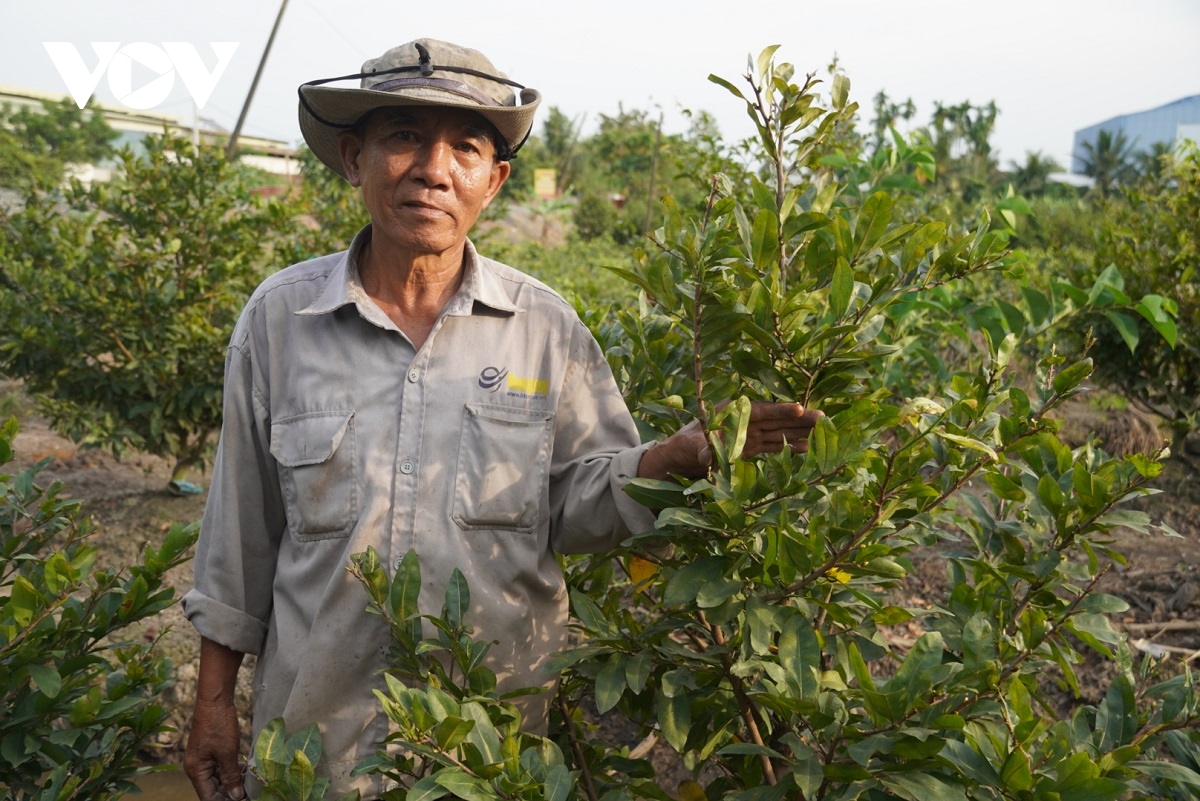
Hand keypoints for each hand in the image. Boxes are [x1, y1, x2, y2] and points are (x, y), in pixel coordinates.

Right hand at [183, 697, 244, 800]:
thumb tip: (236, 796)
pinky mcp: (209, 752)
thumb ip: (231, 776)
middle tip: (248, 792)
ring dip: (232, 781)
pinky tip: (244, 770)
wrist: (215, 701)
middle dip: (229, 792)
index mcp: (196, 771)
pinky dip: (230, 770)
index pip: (208, 797)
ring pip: (217, 778)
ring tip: (248, 783)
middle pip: (212, 789)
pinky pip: (219, 767)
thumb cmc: (218, 725)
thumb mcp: (227, 752)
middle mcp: (196, 768)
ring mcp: (202, 759)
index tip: (242, 800)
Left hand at [639, 401, 823, 479]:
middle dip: (800, 419)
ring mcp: (748, 435)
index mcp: (732, 412)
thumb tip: (708, 454)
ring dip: (800, 432)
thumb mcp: (691, 445)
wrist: (675, 460)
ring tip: (824, 433)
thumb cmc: (681, 446)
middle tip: (825, 419)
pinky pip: (773, 447)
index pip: (761, 410)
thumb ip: (703, 448)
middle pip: (776, 419)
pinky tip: (807, 448)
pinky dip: (789, 447)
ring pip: (779, 432)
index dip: (781, 410)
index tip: (800, 409)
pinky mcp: (750, 449)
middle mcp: (744, 421)